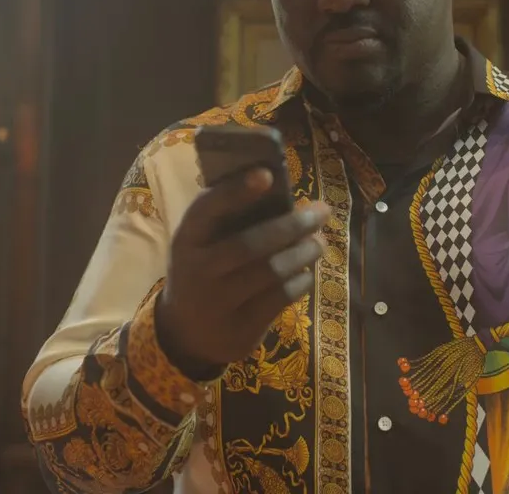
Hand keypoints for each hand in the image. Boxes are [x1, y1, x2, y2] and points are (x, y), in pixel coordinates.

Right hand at [156, 167, 329, 378]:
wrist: (186, 334)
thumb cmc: (202, 272)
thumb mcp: (200, 245)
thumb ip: (228, 220)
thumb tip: (281, 189)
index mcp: (186, 240)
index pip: (207, 210)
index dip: (236, 191)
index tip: (267, 174)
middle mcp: (198, 270)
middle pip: (250, 244)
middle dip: (292, 225)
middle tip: (322, 211)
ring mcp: (218, 303)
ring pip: (271, 272)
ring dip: (303, 253)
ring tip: (319, 243)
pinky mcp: (241, 328)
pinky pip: (280, 298)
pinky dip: (300, 281)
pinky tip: (306, 272)